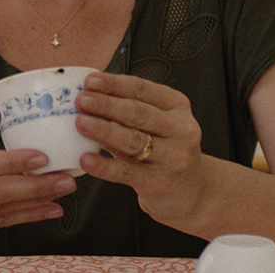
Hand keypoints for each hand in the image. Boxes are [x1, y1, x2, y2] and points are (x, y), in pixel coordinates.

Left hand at [75, 72, 208, 226]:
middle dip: (106, 104)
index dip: (114, 84)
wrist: (193, 193)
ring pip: (134, 140)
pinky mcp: (160, 182)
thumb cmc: (164, 152)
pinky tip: (85, 159)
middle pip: (138, 113)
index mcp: (176, 106)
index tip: (90, 81)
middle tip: (81, 100)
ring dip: (104, 130)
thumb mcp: (153, 126)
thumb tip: (85, 98)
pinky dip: (104, 165)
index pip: (142, 89)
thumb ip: (125, 112)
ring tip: (81, 123)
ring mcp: (174, 157)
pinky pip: (127, 172)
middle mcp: (181, 129)